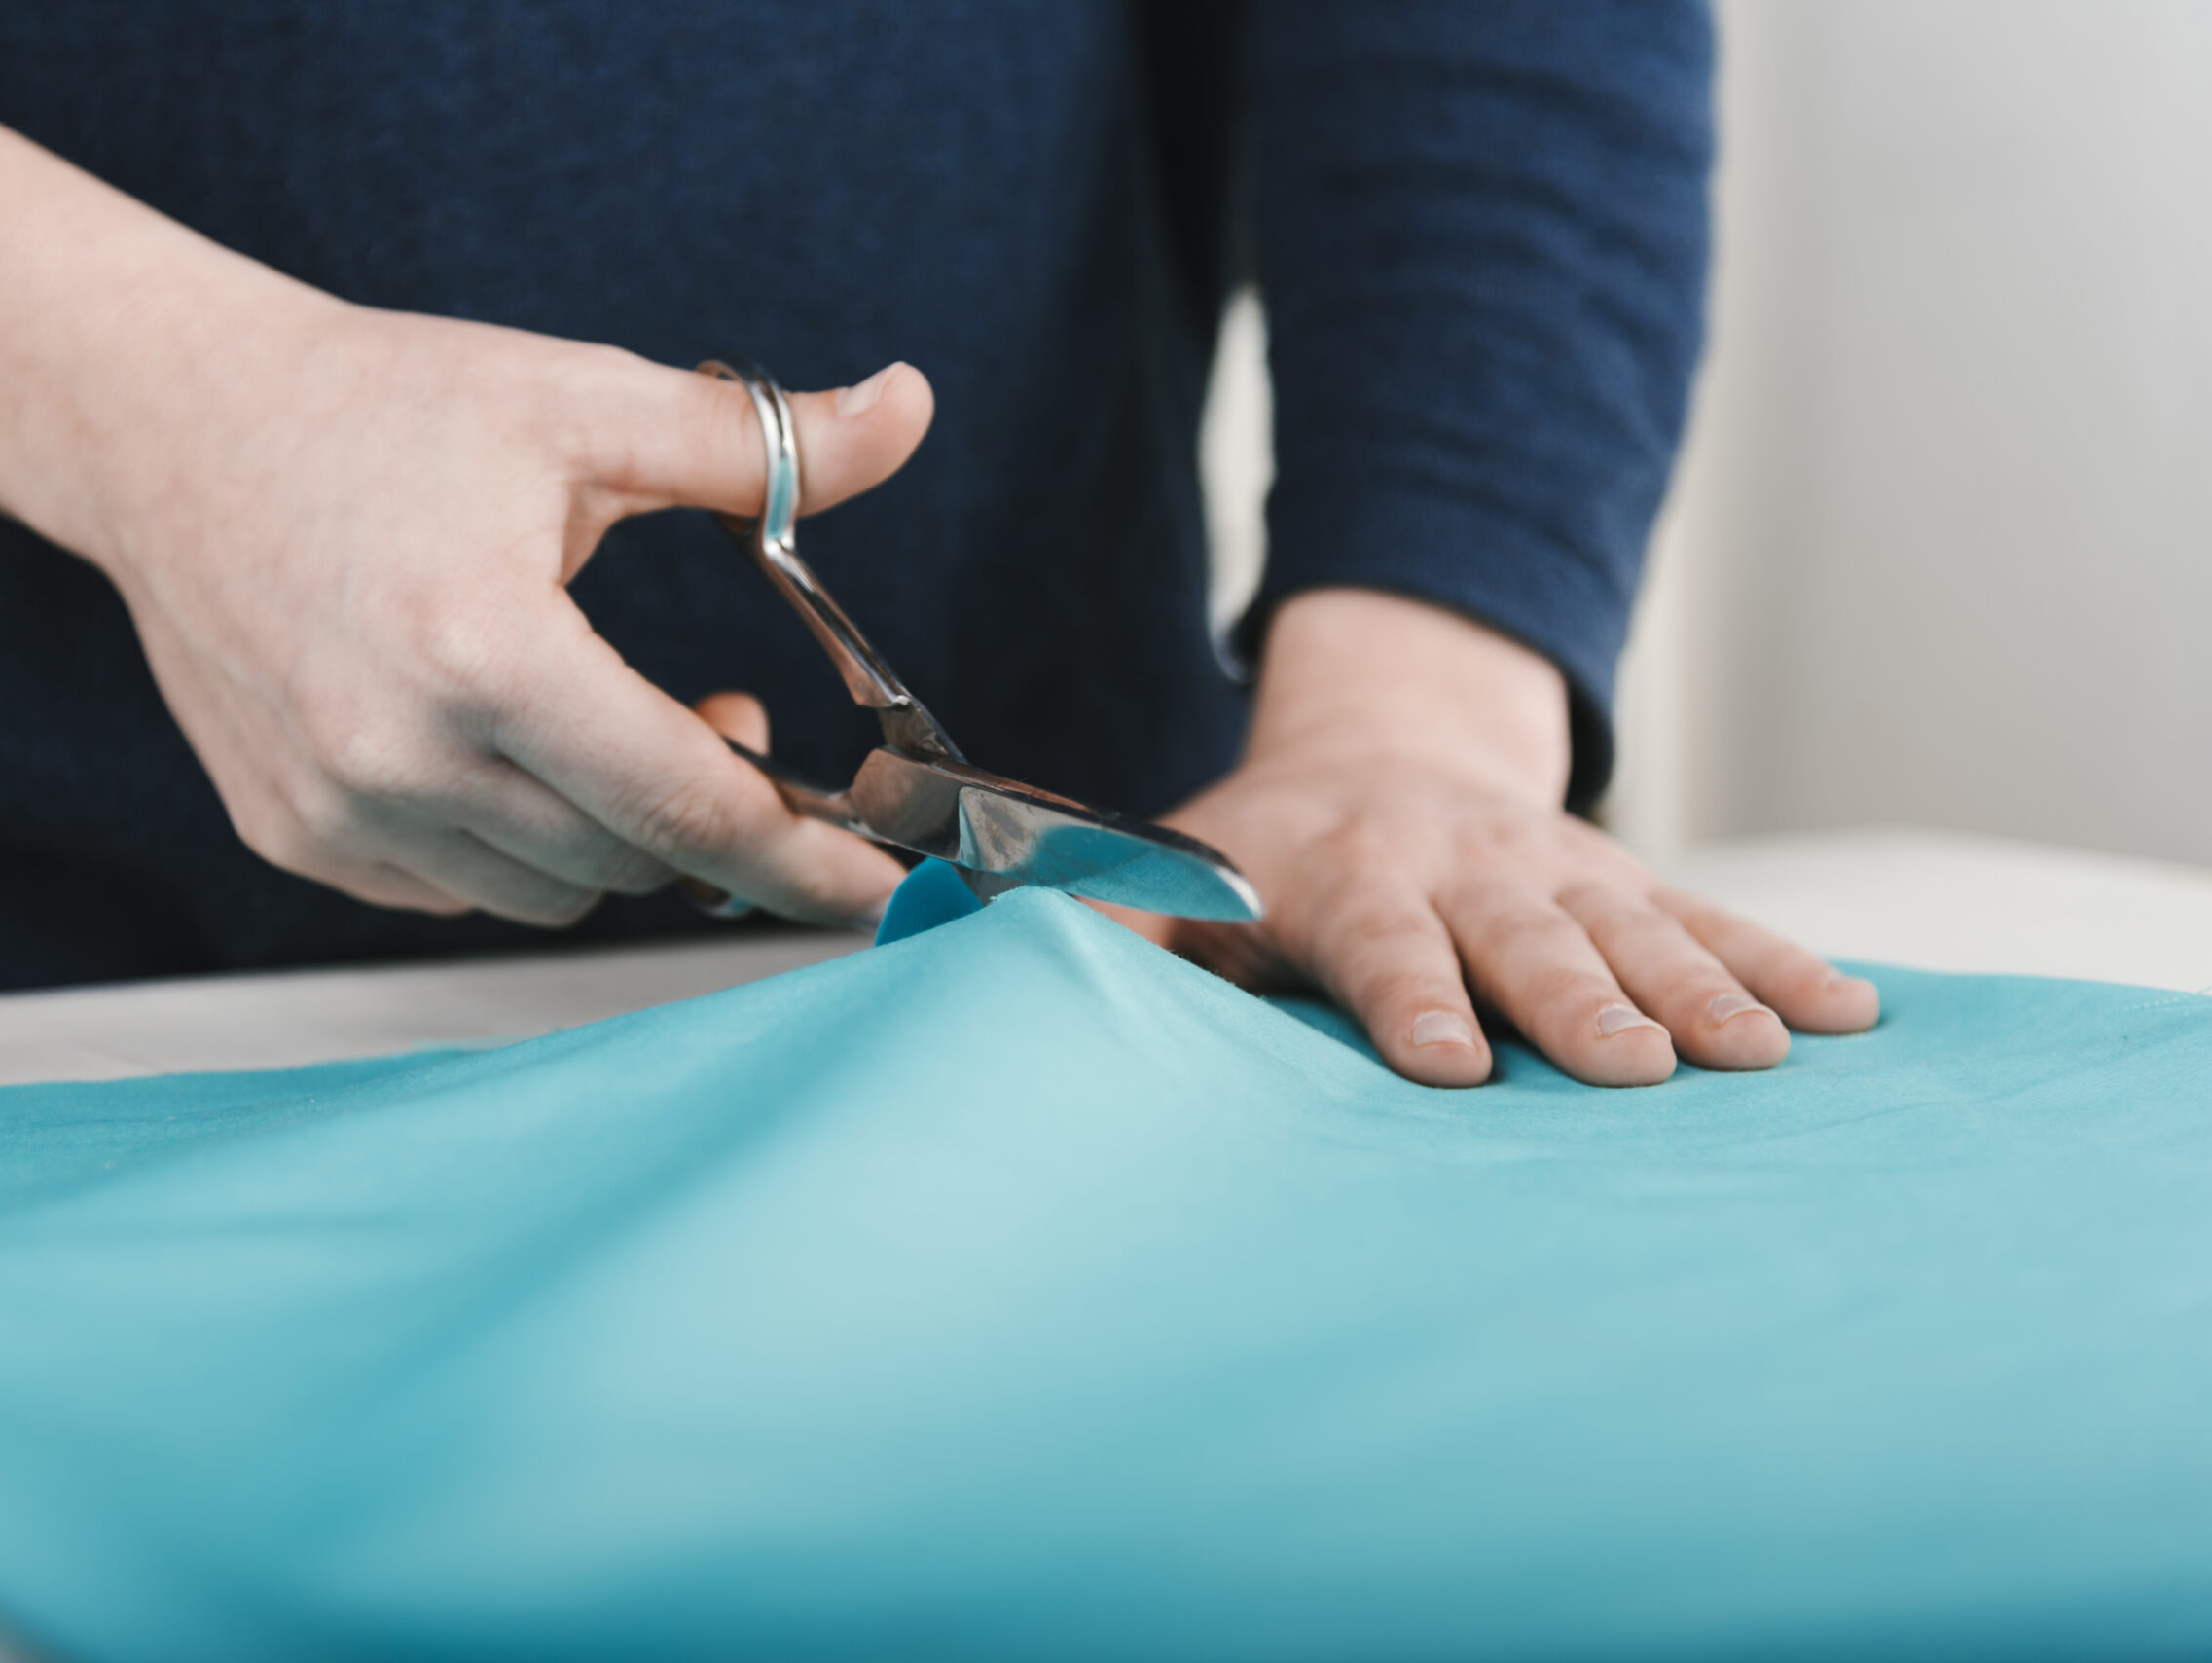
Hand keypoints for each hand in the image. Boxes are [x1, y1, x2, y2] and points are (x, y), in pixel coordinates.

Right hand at [0, 3, 927, 931]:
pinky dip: (523, 844)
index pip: (687, 805)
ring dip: (620, 834)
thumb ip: (757, 442)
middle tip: (733, 718)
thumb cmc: (375, 406)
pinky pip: (465, 891)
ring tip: (611, 717)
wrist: (162, 428)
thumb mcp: (578, 400)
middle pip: (635, 862)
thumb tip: (912, 410)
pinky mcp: (294, 837)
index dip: (805, 857)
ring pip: (556, 893)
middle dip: (718, 818)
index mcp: (484, 648)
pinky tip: (510, 746)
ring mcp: (335, 812)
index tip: (883, 890)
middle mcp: (398, 754)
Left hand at [1118, 591, 1877, 1086]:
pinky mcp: (1628, 878)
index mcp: (1350, 875)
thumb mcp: (1180, 871)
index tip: (1450, 1064)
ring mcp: (1559, 869)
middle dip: (1582, 1004)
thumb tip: (1017, 961)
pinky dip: (1781, 963)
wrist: (1384, 745)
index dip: (1416, 1001)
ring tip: (1768, 1058)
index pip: (1383, 945)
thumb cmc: (1266, 850)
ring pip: (1640, 928)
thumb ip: (1117, 925)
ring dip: (1704, 991)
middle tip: (1633, 1070)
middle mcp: (1464, 867)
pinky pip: (1715, 916)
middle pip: (1528, 940)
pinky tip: (1851, 1018)